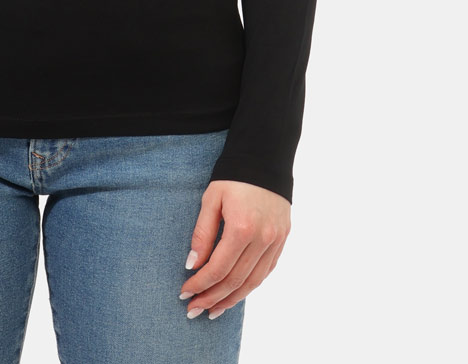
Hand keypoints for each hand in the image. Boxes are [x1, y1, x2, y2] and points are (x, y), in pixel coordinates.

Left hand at [179, 179, 289, 318]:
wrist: (265, 157)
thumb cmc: (233, 176)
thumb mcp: (211, 199)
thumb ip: (202, 233)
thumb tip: (192, 265)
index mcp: (241, 227)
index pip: (218, 268)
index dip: (200, 284)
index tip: (184, 292)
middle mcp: (262, 238)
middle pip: (235, 280)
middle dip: (212, 298)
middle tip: (193, 310)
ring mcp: (276, 240)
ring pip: (253, 281)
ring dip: (231, 299)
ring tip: (213, 310)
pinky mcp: (283, 238)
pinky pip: (266, 270)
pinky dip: (250, 285)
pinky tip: (236, 293)